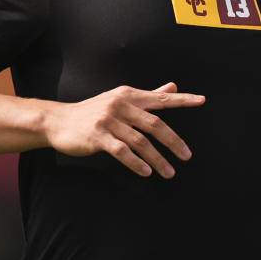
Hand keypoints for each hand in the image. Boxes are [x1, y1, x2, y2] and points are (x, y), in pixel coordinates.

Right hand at [43, 82, 203, 178]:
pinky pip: (122, 151)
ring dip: (157, 159)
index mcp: (129, 95)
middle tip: (187, 156)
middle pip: (155, 123)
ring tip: (169, 172)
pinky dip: (135, 162)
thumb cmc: (94, 111)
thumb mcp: (120, 99)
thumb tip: (172, 87)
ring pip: (140, 141)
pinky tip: (146, 172)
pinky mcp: (97, 136)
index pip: (161, 98)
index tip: (201, 101)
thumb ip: (148, 96)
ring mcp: (108, 120)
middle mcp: (121, 105)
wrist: (59, 121)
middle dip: (173, 141)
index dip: (182, 100)